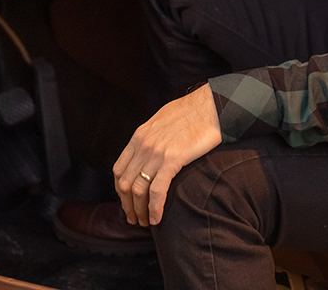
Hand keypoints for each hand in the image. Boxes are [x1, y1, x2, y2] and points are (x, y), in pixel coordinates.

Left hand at [112, 83, 221, 225]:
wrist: (209, 106)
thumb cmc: (190, 112)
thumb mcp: (161, 121)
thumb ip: (151, 137)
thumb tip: (150, 151)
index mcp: (139, 136)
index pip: (119, 170)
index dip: (120, 190)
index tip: (127, 202)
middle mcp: (143, 146)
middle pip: (126, 183)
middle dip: (127, 205)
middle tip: (134, 219)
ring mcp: (156, 153)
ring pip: (138, 190)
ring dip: (139, 210)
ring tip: (144, 222)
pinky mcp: (172, 160)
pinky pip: (157, 190)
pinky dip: (154, 207)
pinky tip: (156, 218)